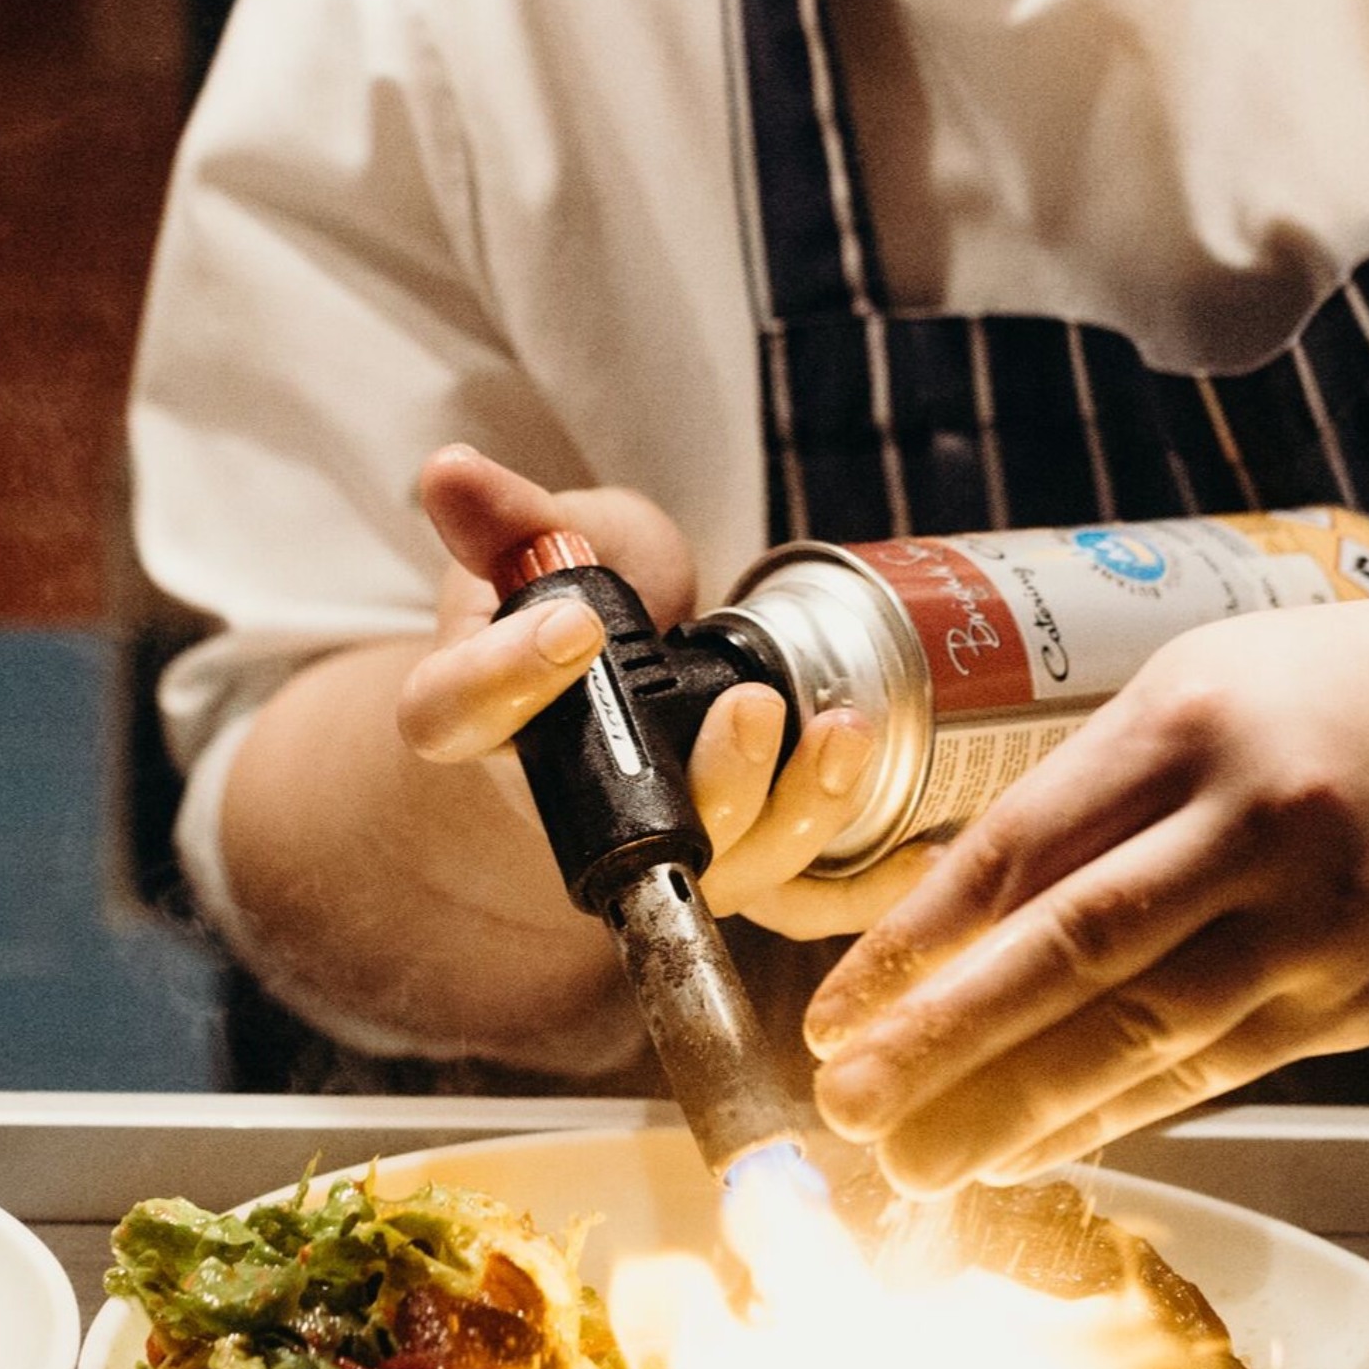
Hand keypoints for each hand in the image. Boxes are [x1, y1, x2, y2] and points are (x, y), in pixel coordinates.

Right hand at [396, 446, 891, 935]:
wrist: (615, 677)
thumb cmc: (570, 601)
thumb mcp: (544, 541)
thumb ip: (513, 517)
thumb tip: (448, 468)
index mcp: (485, 717)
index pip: (460, 714)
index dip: (505, 681)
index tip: (572, 629)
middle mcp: (570, 802)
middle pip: (625, 827)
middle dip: (707, 783)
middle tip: (751, 706)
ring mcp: (661, 841)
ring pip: (726, 868)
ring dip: (795, 815)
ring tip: (844, 734)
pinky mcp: (739, 859)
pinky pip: (798, 901)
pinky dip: (863, 888)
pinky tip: (921, 848)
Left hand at [801, 591, 1368, 1192]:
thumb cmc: (1307, 705)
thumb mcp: (1183, 700)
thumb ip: (1075, 801)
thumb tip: (931, 931)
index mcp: (1185, 727)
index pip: (1021, 849)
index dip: (916, 942)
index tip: (834, 1012)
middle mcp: (1254, 821)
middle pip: (1073, 952)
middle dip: (947, 1043)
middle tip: (850, 1110)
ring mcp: (1319, 918)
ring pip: (1143, 1035)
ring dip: (1017, 1111)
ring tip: (920, 1164)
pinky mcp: (1361, 997)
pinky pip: (1214, 1074)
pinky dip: (1114, 1120)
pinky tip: (1032, 1153)